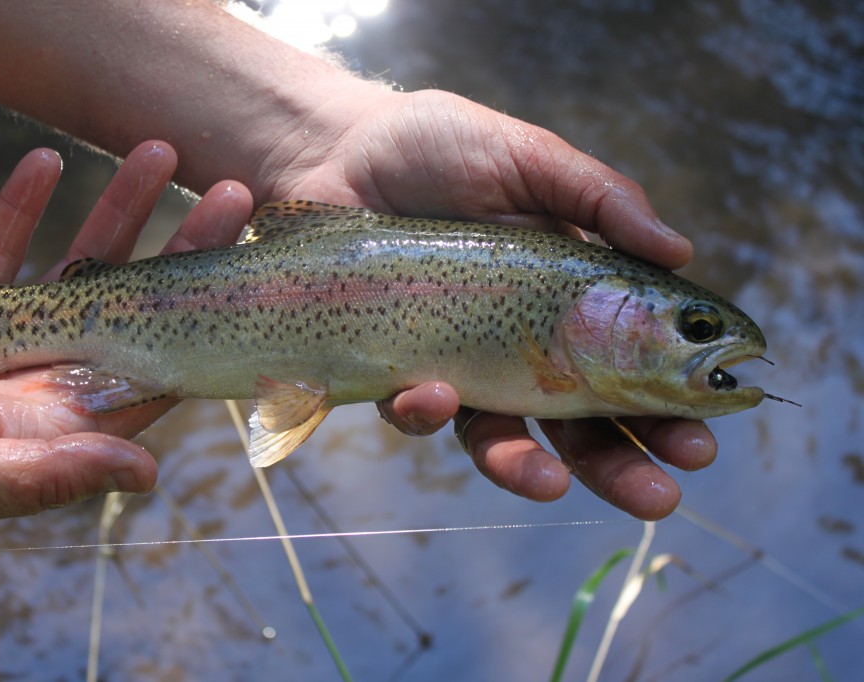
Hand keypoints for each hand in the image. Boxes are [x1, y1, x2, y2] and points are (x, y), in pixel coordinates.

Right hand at [0, 141, 252, 535]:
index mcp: (69, 418)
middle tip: (233, 193)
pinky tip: (45, 161)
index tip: (247, 264)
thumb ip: (56, 473)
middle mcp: (54, 375)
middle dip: (183, 247)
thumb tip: (146, 473)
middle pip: (138, 301)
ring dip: (116, 209)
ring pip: (78, 264)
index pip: (160, 361)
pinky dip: (19, 207)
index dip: (207, 315)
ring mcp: (10, 339)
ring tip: (158, 152)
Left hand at [270, 87, 713, 519]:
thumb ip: (598, 199)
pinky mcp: (397, 366)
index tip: (700, 439)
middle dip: (619, 462)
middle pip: (576, 419)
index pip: (629, 364)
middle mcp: (518, 338)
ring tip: (554, 483)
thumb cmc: (437, 146)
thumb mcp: (527, 157)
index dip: (665, 407)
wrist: (333, 149)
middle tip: (656, 496)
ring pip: (499, 435)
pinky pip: (416, 410)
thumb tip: (682, 249)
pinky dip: (426, 413)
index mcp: (566, 293)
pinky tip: (432, 392)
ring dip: (526, 467)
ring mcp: (458, 358)